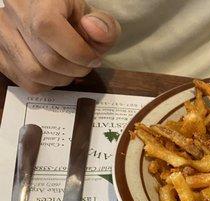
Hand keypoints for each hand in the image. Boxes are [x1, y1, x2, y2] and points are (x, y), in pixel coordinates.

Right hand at [0, 0, 120, 92]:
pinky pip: (23, 81)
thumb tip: (94, 30)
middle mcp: (14, 11)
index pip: (47, 26)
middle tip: (86, 66)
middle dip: (75, 70)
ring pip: (33, 73)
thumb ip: (104, 25)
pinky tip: (55, 73)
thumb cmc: (74, 16)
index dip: (76, 51)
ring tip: (71, 69)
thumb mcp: (94, 15)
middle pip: (46, 57)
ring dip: (61, 80)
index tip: (93, 58)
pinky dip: (46, 85)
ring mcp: (1, 32)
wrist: (49, 13)